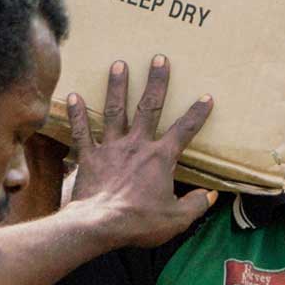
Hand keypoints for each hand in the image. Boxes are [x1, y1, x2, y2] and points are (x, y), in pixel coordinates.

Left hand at [64, 56, 215, 248]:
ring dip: (117, 86)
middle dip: (156, 82)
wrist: (99, 226)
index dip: (197, 114)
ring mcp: (111, 148)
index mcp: (160, 158)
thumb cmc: (139, 222)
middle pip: (148, 107)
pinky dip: (77, 114)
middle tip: (159, 58)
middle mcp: (137, 145)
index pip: (184, 130)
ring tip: (119, 63)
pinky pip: (82, 131)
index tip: (206, 97)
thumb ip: (196, 204)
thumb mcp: (176, 218)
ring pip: (115, 111)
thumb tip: (210, 195)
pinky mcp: (88, 157)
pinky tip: (73, 95)